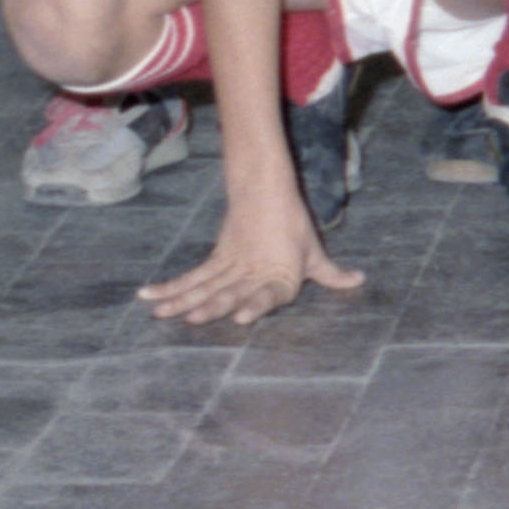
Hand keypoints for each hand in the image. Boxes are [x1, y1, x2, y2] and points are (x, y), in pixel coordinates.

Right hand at [139, 192, 361, 327]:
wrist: (267, 190)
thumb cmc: (293, 226)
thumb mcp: (314, 253)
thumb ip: (332, 274)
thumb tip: (359, 280)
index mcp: (280, 276)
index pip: (269, 294)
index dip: (256, 305)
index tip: (242, 317)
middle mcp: (253, 272)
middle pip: (229, 290)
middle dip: (211, 305)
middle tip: (193, 318)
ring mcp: (231, 265)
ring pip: (205, 284)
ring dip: (181, 299)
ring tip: (160, 314)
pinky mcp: (217, 258)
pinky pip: (192, 276)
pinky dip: (170, 287)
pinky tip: (149, 297)